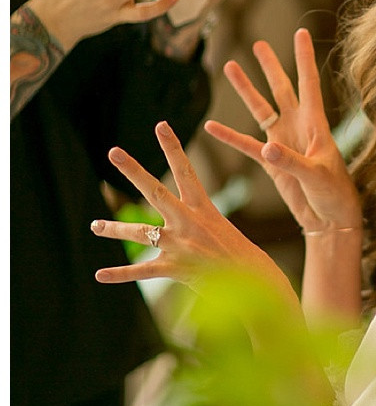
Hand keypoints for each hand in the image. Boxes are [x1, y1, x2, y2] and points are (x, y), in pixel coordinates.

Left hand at [91, 121, 297, 304]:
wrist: (252, 280)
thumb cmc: (239, 253)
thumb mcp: (220, 227)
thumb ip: (196, 222)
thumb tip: (179, 223)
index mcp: (202, 208)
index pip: (186, 171)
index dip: (173, 147)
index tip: (161, 125)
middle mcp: (187, 222)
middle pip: (155, 191)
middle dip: (133, 170)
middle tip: (114, 152)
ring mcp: (178, 244)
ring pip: (139, 232)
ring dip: (114, 229)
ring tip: (94, 226)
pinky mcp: (173, 267)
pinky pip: (140, 270)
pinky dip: (118, 274)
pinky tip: (99, 275)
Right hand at [205, 28, 361, 233]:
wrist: (330, 221)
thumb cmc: (334, 195)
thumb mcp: (316, 176)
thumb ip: (291, 162)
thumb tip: (266, 148)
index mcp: (316, 124)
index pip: (309, 83)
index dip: (304, 58)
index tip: (300, 32)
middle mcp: (298, 127)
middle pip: (282, 88)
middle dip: (271, 66)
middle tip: (259, 43)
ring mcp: (283, 142)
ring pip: (261, 110)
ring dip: (247, 90)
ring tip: (231, 66)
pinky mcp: (271, 162)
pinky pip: (246, 145)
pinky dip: (230, 137)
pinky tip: (211, 127)